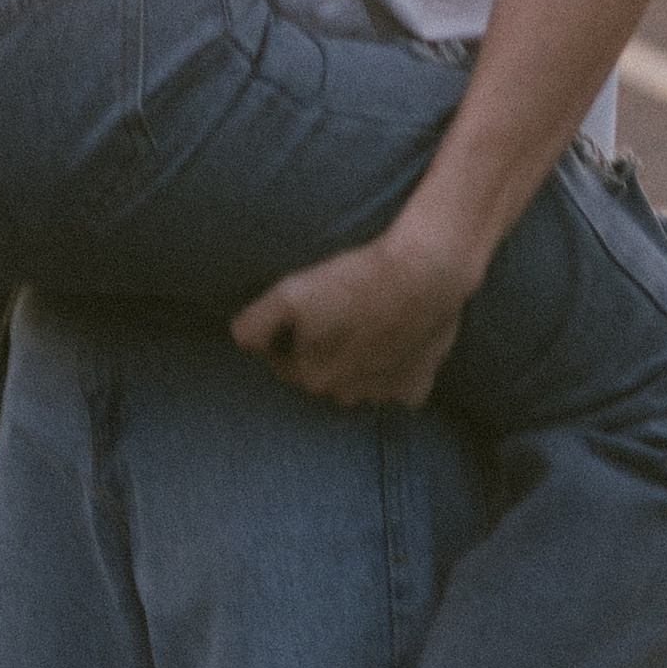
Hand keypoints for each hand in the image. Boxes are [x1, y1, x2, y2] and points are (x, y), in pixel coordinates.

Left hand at [229, 222, 480, 409]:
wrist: (426, 273)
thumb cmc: (357, 280)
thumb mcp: (290, 292)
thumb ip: (255, 323)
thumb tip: (240, 340)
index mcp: (312, 376)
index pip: (282, 363)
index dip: (285, 338)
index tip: (298, 314)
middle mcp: (346, 394)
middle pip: (321, 376)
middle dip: (320, 353)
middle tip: (332, 316)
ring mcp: (384, 394)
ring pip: (358, 385)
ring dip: (356, 364)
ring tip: (364, 326)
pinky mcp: (417, 384)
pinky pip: (399, 389)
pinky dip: (395, 373)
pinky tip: (397, 346)